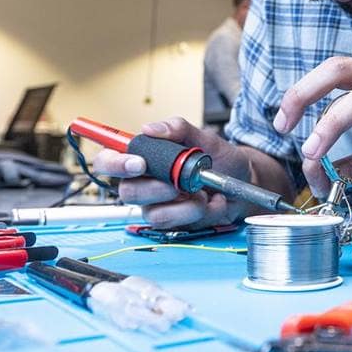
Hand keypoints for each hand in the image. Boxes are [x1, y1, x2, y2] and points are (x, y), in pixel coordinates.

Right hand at [92, 117, 251, 229]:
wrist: (243, 183)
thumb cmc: (221, 159)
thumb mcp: (205, 138)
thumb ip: (179, 129)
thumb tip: (151, 128)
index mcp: (145, 157)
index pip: (109, 160)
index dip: (114, 163)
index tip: (137, 163)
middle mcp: (145, 182)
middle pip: (127, 191)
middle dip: (156, 187)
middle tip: (179, 182)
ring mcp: (157, 205)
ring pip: (153, 212)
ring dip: (184, 202)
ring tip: (201, 191)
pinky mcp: (171, 222)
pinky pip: (175, 223)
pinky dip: (199, 211)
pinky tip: (210, 201)